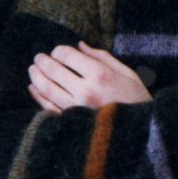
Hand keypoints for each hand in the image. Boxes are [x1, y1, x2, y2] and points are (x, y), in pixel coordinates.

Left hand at [28, 42, 151, 112]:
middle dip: (42, 61)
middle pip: (53, 70)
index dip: (58, 50)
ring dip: (36, 77)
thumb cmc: (138, 100)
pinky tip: (34, 88)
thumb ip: (102, 57)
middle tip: (38, 57)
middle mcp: (86, 91)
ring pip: (47, 89)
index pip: (67, 55)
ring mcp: (77, 109)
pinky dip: (38, 97)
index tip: (57, 51)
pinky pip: (49, 108)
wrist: (144, 132)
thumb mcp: (127, 73)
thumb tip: (80, 46)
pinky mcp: (72, 123)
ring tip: (33, 70)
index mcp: (100, 75)